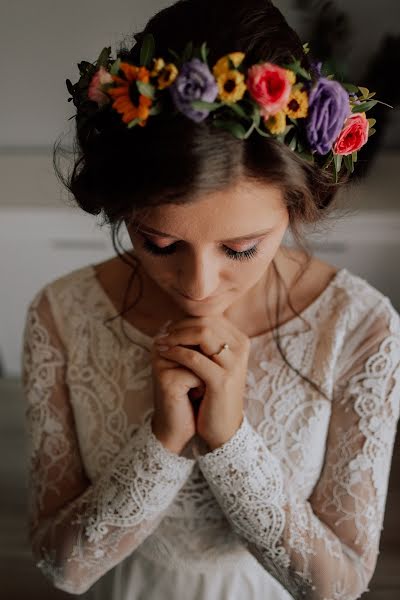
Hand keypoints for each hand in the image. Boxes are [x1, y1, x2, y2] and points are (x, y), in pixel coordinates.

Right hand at [150, 334, 203, 454]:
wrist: (180, 427)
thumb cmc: (193, 394)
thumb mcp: (200, 363)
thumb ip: (204, 340)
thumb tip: (223, 317)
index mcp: (169, 338)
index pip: (200, 325)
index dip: (213, 345)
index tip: (210, 365)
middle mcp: (161, 345)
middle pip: (200, 337)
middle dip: (211, 359)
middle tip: (205, 377)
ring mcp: (161, 361)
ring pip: (201, 356)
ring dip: (208, 373)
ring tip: (200, 386)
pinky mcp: (165, 379)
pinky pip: (197, 374)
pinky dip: (202, 387)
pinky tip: (192, 397)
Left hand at [154, 316, 249, 448]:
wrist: (224, 429)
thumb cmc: (214, 394)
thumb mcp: (214, 364)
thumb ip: (204, 341)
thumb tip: (178, 318)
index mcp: (240, 340)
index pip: (211, 317)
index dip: (187, 319)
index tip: (169, 328)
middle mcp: (241, 348)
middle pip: (207, 322)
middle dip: (180, 325)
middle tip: (161, 333)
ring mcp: (234, 364)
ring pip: (202, 334)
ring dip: (176, 336)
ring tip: (160, 342)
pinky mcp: (222, 380)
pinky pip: (194, 358)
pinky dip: (175, 352)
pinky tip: (163, 354)